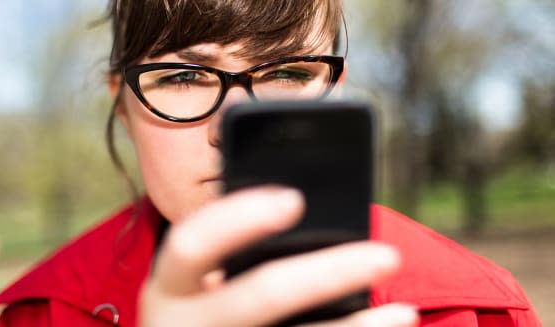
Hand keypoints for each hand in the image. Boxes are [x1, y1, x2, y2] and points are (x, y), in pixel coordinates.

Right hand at [139, 186, 417, 326]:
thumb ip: (228, 251)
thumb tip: (297, 203)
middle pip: (261, 296)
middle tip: (387, 255)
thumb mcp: (191, 280)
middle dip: (328, 274)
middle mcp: (186, 325)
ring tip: (405, 312)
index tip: (294, 199)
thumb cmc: (197, 306)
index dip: (239, 219)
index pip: (193, 245)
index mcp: (170, 286)